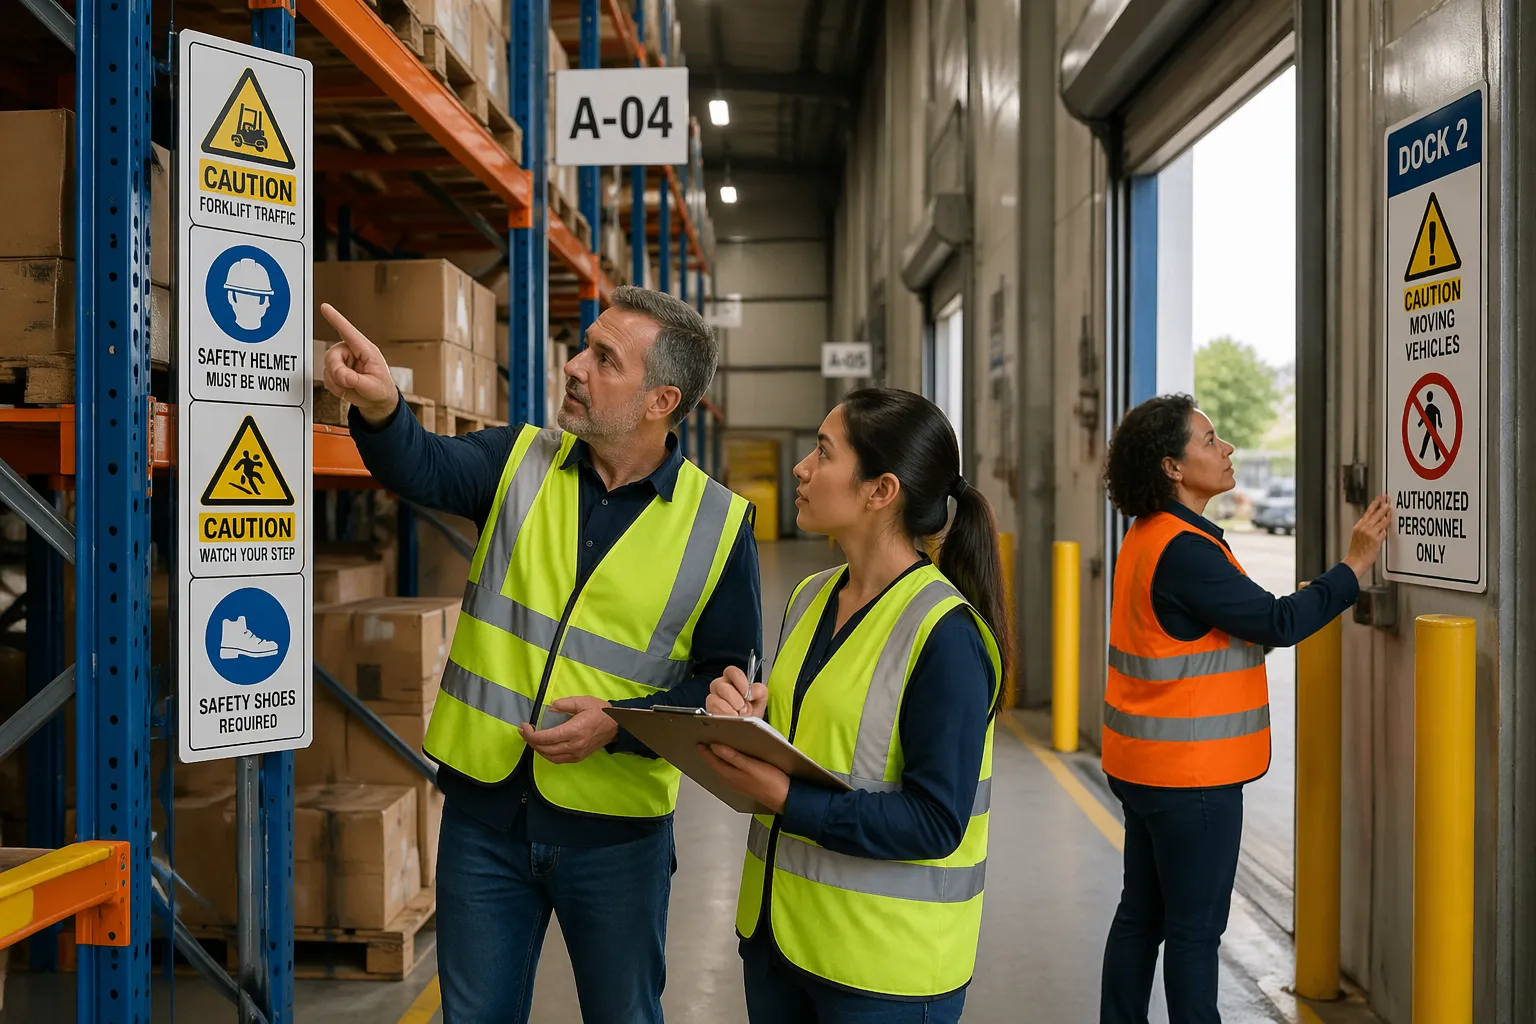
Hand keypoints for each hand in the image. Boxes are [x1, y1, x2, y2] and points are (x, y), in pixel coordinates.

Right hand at [320, 302, 399, 425]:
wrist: (377, 402)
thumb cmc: (381, 390)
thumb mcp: (374, 387)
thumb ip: (358, 381)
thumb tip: (345, 377)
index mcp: (365, 350)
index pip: (348, 332)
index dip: (336, 319)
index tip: (325, 307)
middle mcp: (351, 353)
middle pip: (332, 355)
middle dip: (337, 372)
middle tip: (348, 382)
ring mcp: (342, 362)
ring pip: (327, 367)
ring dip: (338, 382)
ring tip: (353, 386)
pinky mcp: (335, 372)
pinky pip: (326, 378)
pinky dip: (335, 387)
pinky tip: (346, 388)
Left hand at [518, 696, 616, 763]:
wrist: (617, 725)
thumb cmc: (600, 711)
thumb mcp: (583, 701)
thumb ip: (565, 703)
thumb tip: (550, 708)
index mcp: (574, 731)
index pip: (545, 737)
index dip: (531, 734)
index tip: (524, 726)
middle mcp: (574, 745)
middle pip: (544, 748)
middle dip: (530, 740)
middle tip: (524, 731)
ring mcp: (576, 754)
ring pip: (549, 756)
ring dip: (537, 749)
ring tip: (531, 738)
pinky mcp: (578, 757)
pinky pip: (557, 760)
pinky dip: (547, 754)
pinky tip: (543, 746)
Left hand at [697, 743, 789, 813]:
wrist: (785, 798)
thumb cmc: (771, 782)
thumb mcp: (751, 765)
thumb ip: (732, 756)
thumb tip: (715, 747)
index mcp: (730, 775)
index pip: (712, 760)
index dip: (705, 750)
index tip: (699, 741)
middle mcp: (730, 781)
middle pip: (715, 765)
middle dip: (709, 754)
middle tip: (704, 742)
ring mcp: (737, 784)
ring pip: (722, 769)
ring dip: (717, 759)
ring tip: (714, 749)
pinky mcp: (744, 784)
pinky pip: (729, 772)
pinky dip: (726, 764)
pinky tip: (730, 760)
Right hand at [704, 666, 765, 717]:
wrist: (746, 728)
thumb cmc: (751, 712)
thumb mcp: (760, 700)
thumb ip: (759, 690)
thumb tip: (752, 691)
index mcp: (733, 679)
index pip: (732, 671)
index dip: (739, 681)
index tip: (747, 693)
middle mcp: (720, 686)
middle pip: (723, 686)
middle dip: (736, 700)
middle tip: (743, 708)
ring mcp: (713, 697)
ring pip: (716, 699)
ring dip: (730, 709)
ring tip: (738, 715)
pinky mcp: (709, 710)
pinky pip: (713, 710)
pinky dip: (725, 715)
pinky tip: (731, 719)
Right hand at [1343, 494, 1392, 579]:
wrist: (1354, 561)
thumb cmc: (1356, 552)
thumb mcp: (1358, 537)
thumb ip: (1367, 529)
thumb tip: (1378, 524)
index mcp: (1358, 526)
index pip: (1368, 511)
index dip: (1374, 504)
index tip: (1379, 497)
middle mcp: (1364, 527)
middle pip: (1376, 513)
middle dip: (1383, 506)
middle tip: (1388, 500)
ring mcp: (1370, 533)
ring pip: (1382, 520)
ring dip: (1387, 514)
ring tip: (1391, 508)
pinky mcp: (1376, 539)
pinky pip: (1384, 531)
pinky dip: (1386, 529)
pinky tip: (1388, 525)